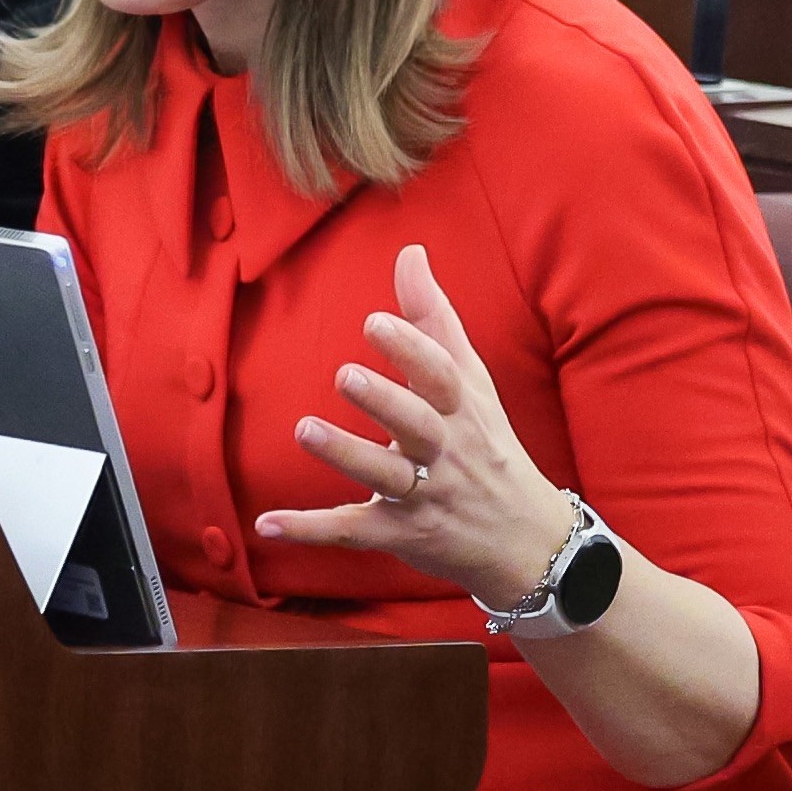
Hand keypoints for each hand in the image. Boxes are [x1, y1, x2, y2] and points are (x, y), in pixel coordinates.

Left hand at [257, 244, 574, 610]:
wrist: (524, 537)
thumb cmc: (487, 443)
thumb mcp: (470, 380)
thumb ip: (434, 317)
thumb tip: (410, 253)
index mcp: (463, 408)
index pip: (441, 375)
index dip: (410, 349)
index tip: (375, 323)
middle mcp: (446, 450)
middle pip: (418, 424)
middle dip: (384, 401)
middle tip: (344, 375)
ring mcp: (425, 495)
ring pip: (384, 475)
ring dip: (345, 454)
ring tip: (304, 430)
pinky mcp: (402, 534)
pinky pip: (354, 530)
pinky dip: (311, 529)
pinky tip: (267, 522)